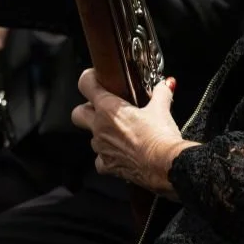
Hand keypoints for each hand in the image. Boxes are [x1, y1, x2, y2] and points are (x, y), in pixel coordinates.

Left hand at [71, 69, 195, 198]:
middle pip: (78, 113)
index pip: (86, 85)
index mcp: (109, 108)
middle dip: (86, 109)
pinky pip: (100, 158)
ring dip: (102, 132)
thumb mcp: (162, 108)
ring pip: (91, 136)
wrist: (164, 166)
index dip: (89, 78)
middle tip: (103, 108)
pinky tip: (123, 152)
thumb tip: (166, 84)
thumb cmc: (160, 136)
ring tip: (121, 131)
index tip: (95, 78)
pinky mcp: (106, 166)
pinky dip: (109, 155)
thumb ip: (161, 92)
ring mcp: (100, 148)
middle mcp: (99, 127)